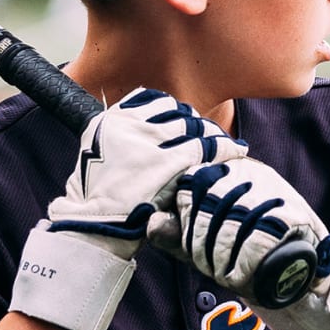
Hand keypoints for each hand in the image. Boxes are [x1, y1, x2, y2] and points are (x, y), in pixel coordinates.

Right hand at [13, 89, 242, 329]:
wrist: (94, 228)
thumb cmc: (99, 200)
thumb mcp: (98, 156)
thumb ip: (124, 140)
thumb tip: (152, 129)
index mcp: (111, 120)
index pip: (154, 101)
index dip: (176, 112)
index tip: (187, 123)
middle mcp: (129, 124)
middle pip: (177, 113)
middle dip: (196, 124)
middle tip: (212, 138)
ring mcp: (148, 142)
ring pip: (194, 127)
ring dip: (213, 135)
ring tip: (227, 146)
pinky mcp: (168, 163)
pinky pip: (206, 148)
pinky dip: (225, 149)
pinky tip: (236, 153)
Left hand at [158, 158, 329, 329]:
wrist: (299, 273)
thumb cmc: (244, 254)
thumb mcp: (202, 243)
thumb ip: (175, 234)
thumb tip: (150, 221)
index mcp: (226, 170)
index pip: (190, 186)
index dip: (184, 223)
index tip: (192, 250)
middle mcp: (251, 172)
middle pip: (209, 205)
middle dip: (201, 245)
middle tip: (208, 269)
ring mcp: (275, 191)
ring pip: (232, 223)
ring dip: (222, 259)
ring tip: (224, 275)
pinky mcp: (296, 214)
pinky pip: (259, 239)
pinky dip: (244, 265)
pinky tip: (241, 279)